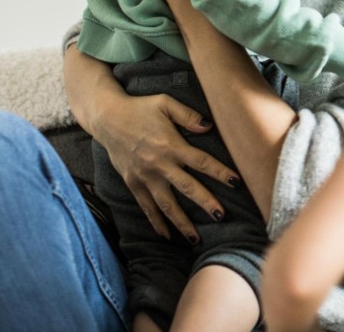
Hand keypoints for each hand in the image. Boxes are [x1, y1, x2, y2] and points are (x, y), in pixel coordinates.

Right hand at [92, 90, 239, 241]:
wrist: (107, 118)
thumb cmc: (140, 108)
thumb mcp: (165, 103)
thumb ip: (188, 116)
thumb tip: (208, 126)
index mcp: (171, 145)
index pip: (201, 162)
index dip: (220, 172)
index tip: (236, 182)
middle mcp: (159, 164)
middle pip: (187, 187)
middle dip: (205, 202)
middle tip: (221, 215)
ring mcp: (145, 177)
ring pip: (166, 205)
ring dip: (181, 222)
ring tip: (196, 238)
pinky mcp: (133, 183)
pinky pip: (146, 207)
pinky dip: (156, 222)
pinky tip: (166, 236)